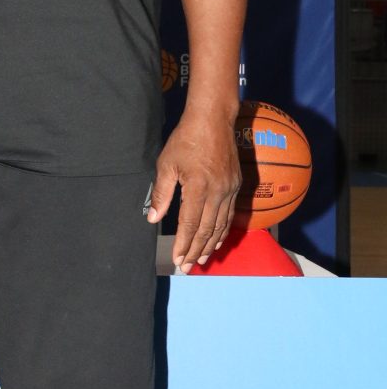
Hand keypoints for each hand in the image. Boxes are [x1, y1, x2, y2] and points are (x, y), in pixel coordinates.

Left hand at [147, 111, 241, 271]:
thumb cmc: (185, 140)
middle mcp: (217, 192)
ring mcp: (229, 189)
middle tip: (188, 267)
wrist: (213, 120)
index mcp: (198, 187)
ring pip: (220, 225)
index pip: (189, 224)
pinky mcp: (236, 185)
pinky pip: (229, 214)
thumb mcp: (167, 165)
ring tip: (202, 260)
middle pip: (207, 229)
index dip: (183, 244)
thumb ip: (161, 194)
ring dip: (210, 244)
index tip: (177, 260)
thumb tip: (153, 219)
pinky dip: (222, 230)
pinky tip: (216, 239)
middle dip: (196, 250)